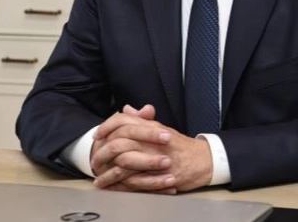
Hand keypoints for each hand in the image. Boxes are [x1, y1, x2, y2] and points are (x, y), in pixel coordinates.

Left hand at [90, 105, 212, 192]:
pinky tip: (112, 188)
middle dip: (101, 154)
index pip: (123, 121)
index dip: (106, 127)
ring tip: (99, 179)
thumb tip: (126, 110)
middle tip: (94, 161)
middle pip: (118, 143)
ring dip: (108, 173)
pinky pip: (134, 181)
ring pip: (123, 164)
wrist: (204, 160)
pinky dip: (120, 186)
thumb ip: (142, 120)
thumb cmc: (181, 146)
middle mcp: (152, 140)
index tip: (97, 135)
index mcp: (151, 127)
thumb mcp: (161, 129)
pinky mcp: (159, 176)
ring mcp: (155, 158)